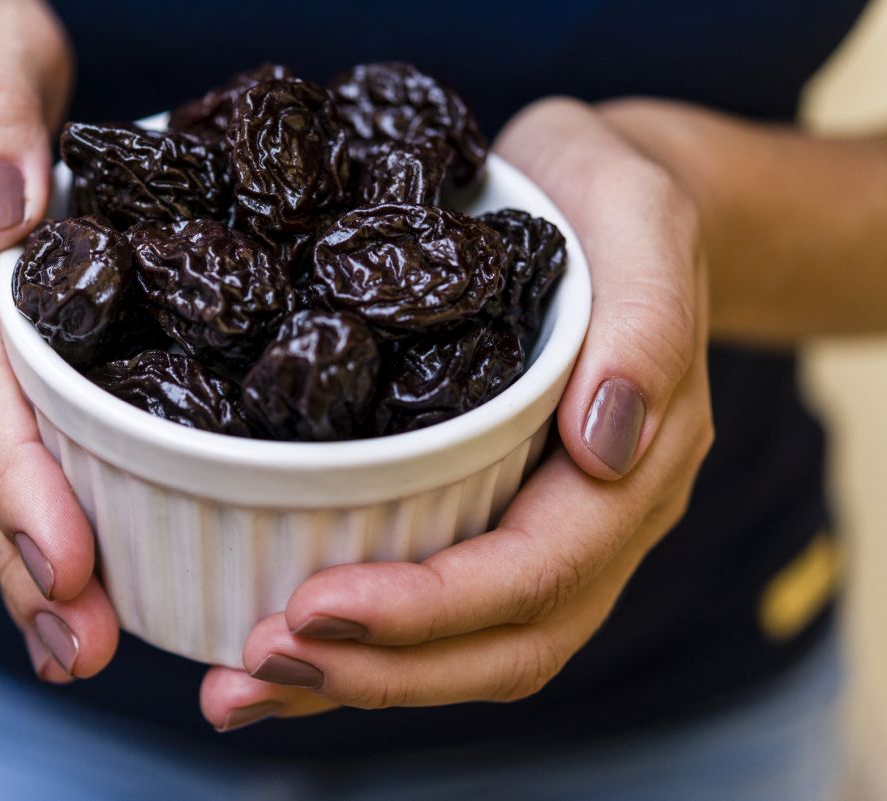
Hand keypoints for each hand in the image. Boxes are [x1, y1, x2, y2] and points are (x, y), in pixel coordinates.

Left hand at [199, 97, 713, 730]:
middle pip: (499, 644)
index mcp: (636, 463)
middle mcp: (593, 522)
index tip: (315, 607)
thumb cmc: (607, 196)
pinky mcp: (490, 516)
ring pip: (466, 650)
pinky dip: (356, 647)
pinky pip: (434, 608)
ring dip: (353, 680)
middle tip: (255, 662)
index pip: (538, 573)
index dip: (429, 608)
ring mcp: (545, 529)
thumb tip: (604, 449)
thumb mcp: (638, 217)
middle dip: (377, 670)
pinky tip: (271, 653)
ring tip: (239, 685)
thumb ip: (647, 324)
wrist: (594, 198)